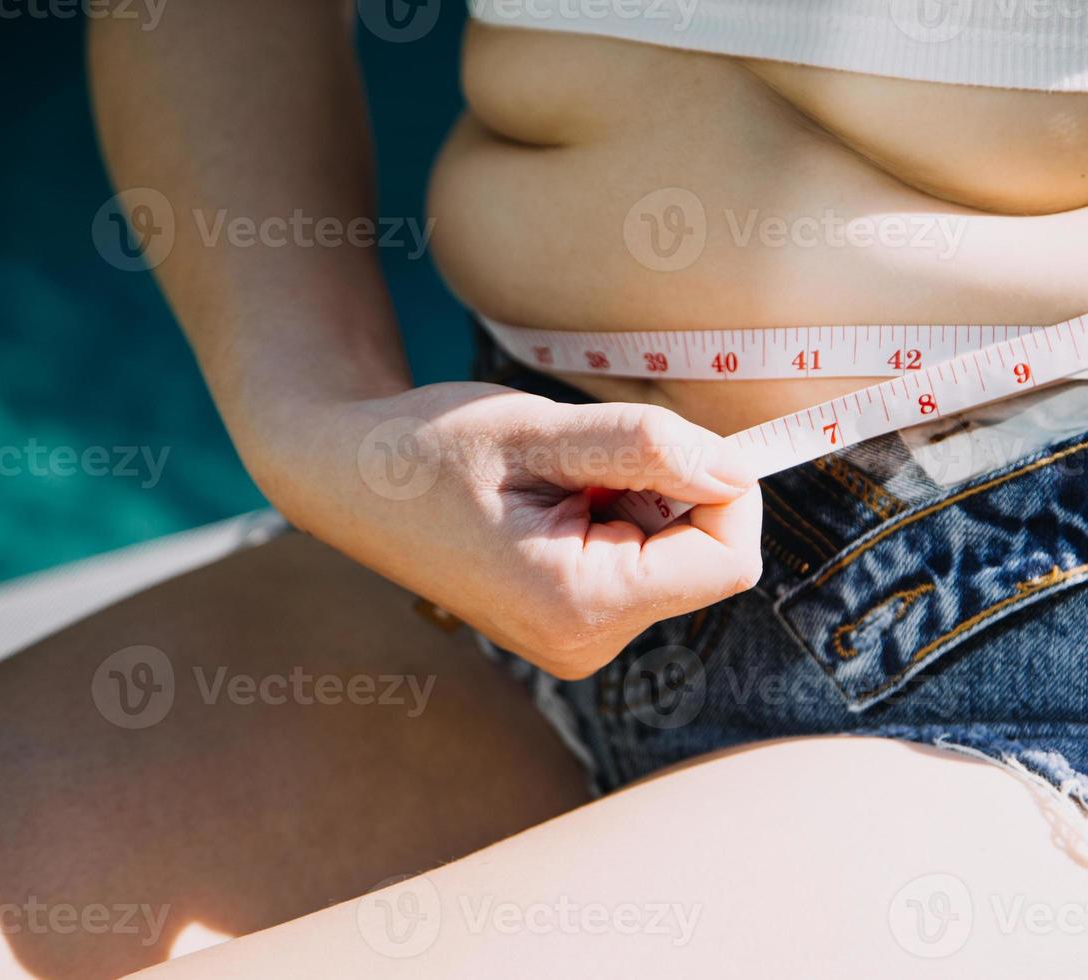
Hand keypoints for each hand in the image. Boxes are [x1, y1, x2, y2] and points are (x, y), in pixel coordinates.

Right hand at [250, 383, 761, 678]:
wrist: (350, 479)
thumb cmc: (427, 449)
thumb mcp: (539, 430)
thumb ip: (647, 448)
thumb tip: (737, 471)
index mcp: (579, 606)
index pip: (727, 560)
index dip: (725, 490)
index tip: (675, 442)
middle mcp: (587, 643)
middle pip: (706, 558)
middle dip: (671, 491)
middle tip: (585, 458)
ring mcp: (581, 639)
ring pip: (677, 555)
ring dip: (640, 499)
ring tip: (557, 478)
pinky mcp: (575, 622)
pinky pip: (643, 562)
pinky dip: (620, 514)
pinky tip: (555, 498)